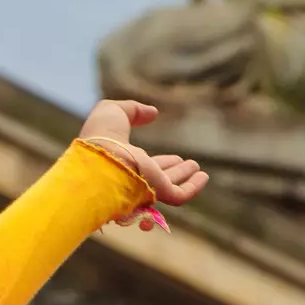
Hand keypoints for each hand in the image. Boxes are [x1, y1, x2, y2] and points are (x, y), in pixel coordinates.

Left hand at [78, 98, 208, 226]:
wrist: (100, 156)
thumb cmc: (101, 134)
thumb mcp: (113, 111)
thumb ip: (133, 109)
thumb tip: (152, 113)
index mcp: (121, 161)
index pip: (141, 164)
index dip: (157, 161)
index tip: (171, 155)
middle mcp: (133, 177)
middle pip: (156, 178)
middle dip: (171, 172)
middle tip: (184, 161)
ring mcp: (145, 187)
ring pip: (169, 186)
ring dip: (184, 177)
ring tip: (197, 167)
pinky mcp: (158, 192)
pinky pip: (179, 195)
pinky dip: (193, 187)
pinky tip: (204, 176)